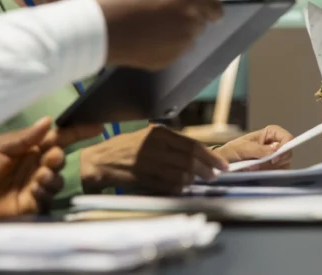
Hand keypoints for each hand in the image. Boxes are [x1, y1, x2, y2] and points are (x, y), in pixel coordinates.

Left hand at [0, 117, 100, 220]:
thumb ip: (24, 137)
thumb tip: (49, 120)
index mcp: (27, 148)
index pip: (58, 137)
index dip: (77, 131)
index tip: (98, 127)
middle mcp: (35, 165)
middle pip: (60, 157)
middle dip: (58, 157)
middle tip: (49, 159)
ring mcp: (35, 185)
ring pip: (58, 177)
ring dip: (52, 176)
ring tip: (39, 178)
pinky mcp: (33, 204)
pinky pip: (49, 197)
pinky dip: (45, 192)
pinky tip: (33, 192)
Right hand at [79, 125, 227, 194]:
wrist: (99, 160)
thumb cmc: (126, 147)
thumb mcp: (149, 136)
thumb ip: (172, 143)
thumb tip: (199, 153)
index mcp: (159, 133)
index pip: (192, 145)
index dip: (210, 156)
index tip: (222, 164)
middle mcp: (155, 146)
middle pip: (189, 160)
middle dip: (206, 169)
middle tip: (215, 175)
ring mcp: (148, 163)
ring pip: (180, 174)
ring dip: (193, 180)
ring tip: (199, 181)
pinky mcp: (142, 177)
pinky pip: (167, 185)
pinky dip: (179, 187)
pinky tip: (184, 187)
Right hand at [94, 0, 223, 70]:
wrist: (101, 28)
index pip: (215, 6)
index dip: (213, 10)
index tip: (213, 14)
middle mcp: (191, 20)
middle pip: (200, 23)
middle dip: (190, 20)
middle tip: (167, 17)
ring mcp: (181, 42)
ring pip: (188, 39)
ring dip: (178, 34)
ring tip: (153, 28)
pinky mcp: (169, 59)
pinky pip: (174, 52)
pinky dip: (165, 47)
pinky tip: (147, 40)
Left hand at [216, 126, 293, 170]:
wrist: (223, 165)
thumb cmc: (231, 151)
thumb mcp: (242, 148)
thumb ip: (258, 149)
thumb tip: (275, 151)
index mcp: (271, 134)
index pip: (287, 137)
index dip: (285, 147)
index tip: (274, 158)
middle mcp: (276, 146)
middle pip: (287, 153)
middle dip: (274, 161)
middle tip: (258, 166)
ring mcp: (275, 159)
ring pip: (283, 165)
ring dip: (268, 170)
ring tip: (252, 169)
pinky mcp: (273, 171)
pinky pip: (278, 175)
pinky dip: (268, 177)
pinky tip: (256, 175)